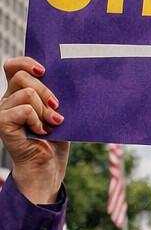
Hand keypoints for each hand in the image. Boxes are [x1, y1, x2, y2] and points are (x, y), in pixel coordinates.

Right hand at [0, 58, 67, 205]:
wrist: (48, 166)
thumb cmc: (55, 138)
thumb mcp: (58, 110)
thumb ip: (54, 93)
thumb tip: (66, 75)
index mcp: (19, 92)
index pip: (14, 66)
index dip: (28, 63)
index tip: (44, 71)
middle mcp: (8, 99)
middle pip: (22, 76)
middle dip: (45, 91)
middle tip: (57, 107)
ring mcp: (3, 111)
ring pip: (27, 93)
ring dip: (45, 110)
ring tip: (52, 124)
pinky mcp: (2, 123)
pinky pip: (25, 110)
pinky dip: (38, 121)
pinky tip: (42, 132)